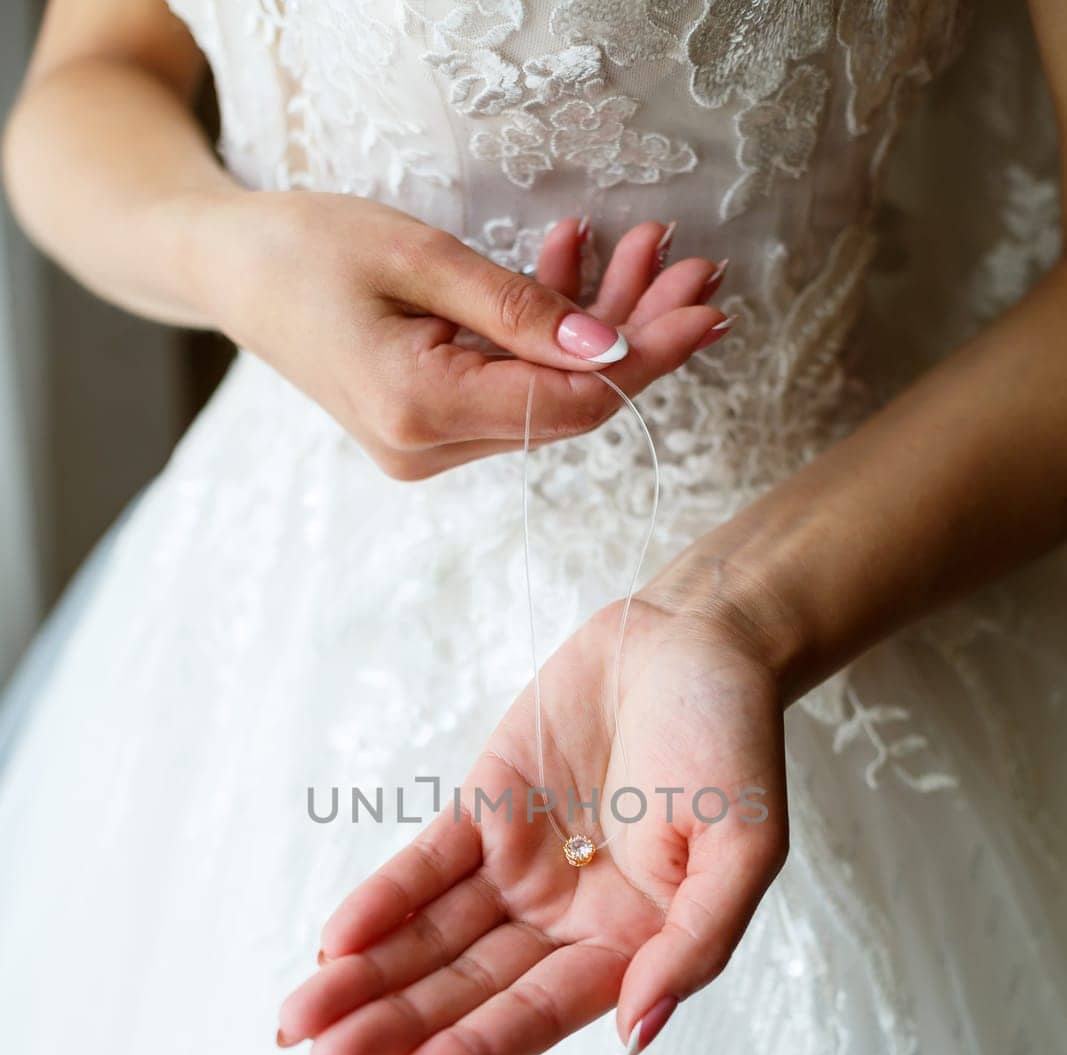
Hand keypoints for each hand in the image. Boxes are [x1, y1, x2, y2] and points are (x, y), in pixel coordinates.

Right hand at [193, 194, 729, 477]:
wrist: (228, 271)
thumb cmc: (304, 248)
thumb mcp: (417, 254)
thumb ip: (517, 308)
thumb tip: (611, 347)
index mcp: (419, 411)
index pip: (568, 403)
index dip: (646, 358)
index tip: (706, 308)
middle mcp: (427, 450)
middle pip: (566, 404)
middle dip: (637, 336)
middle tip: (696, 272)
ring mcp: (426, 448)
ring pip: (545, 395)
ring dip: (597, 325)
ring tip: (643, 249)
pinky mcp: (427, 429)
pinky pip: (511, 387)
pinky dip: (546, 334)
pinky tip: (570, 264)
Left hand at [278, 585, 789, 1054]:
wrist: (698, 638)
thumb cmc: (735, 742)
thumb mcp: (745, 849)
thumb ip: (695, 943)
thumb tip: (638, 1031)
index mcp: (629, 944)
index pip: (533, 1016)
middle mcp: (566, 919)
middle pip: (466, 989)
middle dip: (392, 1026)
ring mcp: (520, 866)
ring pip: (432, 936)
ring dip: (367, 976)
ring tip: (298, 1020)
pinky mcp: (487, 810)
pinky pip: (425, 864)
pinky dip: (381, 900)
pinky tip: (335, 940)